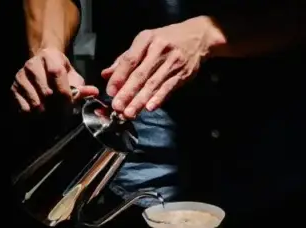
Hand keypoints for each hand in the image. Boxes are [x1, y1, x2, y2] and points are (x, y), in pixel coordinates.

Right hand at [12, 48, 98, 112]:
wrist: (40, 65)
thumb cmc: (59, 72)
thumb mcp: (72, 76)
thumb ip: (82, 86)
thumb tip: (94, 92)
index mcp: (49, 56)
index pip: (57, 74)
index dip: (65, 92)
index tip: (71, 104)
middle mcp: (32, 64)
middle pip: (47, 92)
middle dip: (58, 107)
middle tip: (64, 114)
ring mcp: (20, 76)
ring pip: (36, 103)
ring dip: (47, 113)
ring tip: (53, 112)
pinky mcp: (13, 88)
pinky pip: (25, 108)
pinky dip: (35, 115)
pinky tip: (41, 111)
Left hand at [101, 16, 224, 117]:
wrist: (198, 37)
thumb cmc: (167, 39)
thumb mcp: (145, 42)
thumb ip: (125, 58)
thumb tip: (106, 74)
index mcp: (147, 40)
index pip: (130, 60)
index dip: (119, 77)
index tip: (110, 91)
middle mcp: (159, 50)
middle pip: (140, 75)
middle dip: (127, 92)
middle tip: (117, 107)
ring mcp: (172, 63)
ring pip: (153, 84)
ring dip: (140, 100)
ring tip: (129, 113)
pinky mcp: (183, 74)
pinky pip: (168, 88)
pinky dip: (159, 98)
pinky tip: (149, 108)